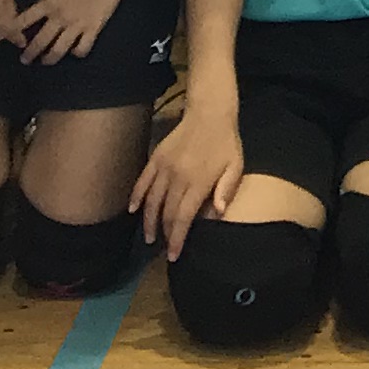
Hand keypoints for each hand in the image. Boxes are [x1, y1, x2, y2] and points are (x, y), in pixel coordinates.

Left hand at [19, 0, 132, 64]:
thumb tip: (42, 9)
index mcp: (48, 2)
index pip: (25, 20)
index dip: (14, 30)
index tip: (7, 38)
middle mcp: (59, 17)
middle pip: (40, 41)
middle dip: (30, 53)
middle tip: (25, 60)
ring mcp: (76, 25)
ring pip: (59, 49)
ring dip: (50, 58)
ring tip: (46, 61)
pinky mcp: (93, 28)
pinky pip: (82, 47)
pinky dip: (77, 52)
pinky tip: (75, 51)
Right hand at [133, 97, 242, 256]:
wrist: (210, 113)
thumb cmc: (226, 143)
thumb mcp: (236, 166)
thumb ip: (227, 189)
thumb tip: (219, 214)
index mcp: (198, 182)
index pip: (183, 218)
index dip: (176, 239)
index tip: (173, 256)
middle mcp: (178, 177)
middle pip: (166, 213)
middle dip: (164, 234)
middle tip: (163, 249)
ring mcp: (164, 167)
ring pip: (152, 200)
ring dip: (148, 221)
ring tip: (148, 237)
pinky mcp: (156, 157)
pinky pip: (142, 180)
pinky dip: (136, 196)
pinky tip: (133, 210)